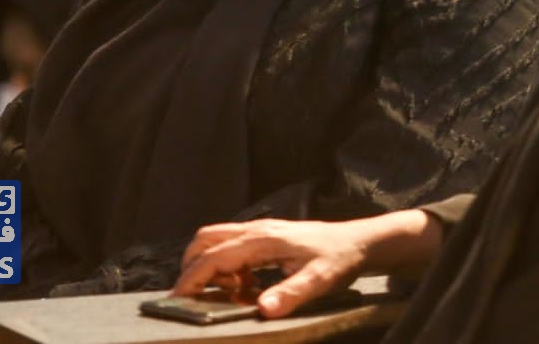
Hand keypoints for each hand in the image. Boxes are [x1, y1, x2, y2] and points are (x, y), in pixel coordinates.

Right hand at [173, 211, 440, 318]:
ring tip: (234, 295)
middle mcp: (258, 230)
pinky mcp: (268, 237)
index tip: (178, 298)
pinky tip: (249, 289)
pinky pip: (234, 248)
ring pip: (218, 241)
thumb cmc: (340, 259)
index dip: (192, 276)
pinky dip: (229, 268)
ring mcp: (262, 231)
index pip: (215, 255)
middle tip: (197, 296)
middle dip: (193, 266)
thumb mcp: (319, 280)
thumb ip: (291, 293)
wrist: (360, 242)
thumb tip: (263, 308)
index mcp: (264, 239)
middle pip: (207, 239)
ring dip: (213, 267)